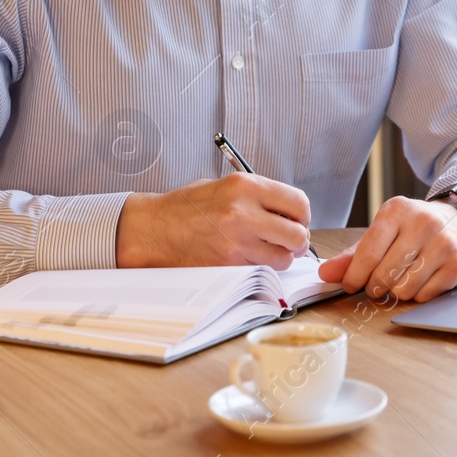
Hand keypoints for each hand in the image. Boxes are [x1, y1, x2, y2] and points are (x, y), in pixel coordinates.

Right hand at [115, 173, 312, 269]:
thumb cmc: (187, 207)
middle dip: (297, 240)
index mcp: (245, 187)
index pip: (299, 203)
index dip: (302, 215)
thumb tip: (288, 212)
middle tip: (287, 240)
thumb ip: (258, 196)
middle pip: (298, 235)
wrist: (153, 229)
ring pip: (283, 259)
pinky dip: (260, 268)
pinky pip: (260, 270)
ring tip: (264, 249)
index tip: (297, 219)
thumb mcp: (224, 185)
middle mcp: (243, 213)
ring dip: (280, 257)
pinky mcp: (227, 266)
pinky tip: (246, 257)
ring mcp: (235, 243)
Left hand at [317, 196, 456, 302]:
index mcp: (398, 210)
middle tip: (377, 285)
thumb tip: (325, 274)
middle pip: (384, 274)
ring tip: (402, 279)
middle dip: (375, 287)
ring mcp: (444, 243)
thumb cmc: (416, 229)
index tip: (350, 285)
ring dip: (398, 292)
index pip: (368, 252)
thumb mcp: (385, 232)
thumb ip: (353, 254)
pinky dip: (419, 295)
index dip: (354, 275)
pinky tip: (422, 280)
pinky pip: (426, 295)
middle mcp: (423, 223)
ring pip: (405, 288)